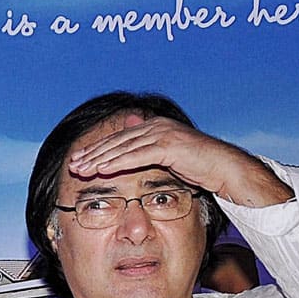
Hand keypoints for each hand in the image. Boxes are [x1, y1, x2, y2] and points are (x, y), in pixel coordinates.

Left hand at [68, 116, 290, 207]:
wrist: (226, 170)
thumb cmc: (200, 169)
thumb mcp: (169, 162)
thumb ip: (148, 155)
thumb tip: (131, 144)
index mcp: (153, 129)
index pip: (118, 140)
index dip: (97, 151)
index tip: (77, 163)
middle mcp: (155, 127)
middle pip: (116, 141)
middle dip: (92, 154)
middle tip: (72, 166)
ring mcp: (162, 134)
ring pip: (123, 147)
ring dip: (100, 158)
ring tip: (81, 169)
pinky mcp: (169, 145)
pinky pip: (138, 155)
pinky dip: (119, 162)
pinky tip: (103, 170)